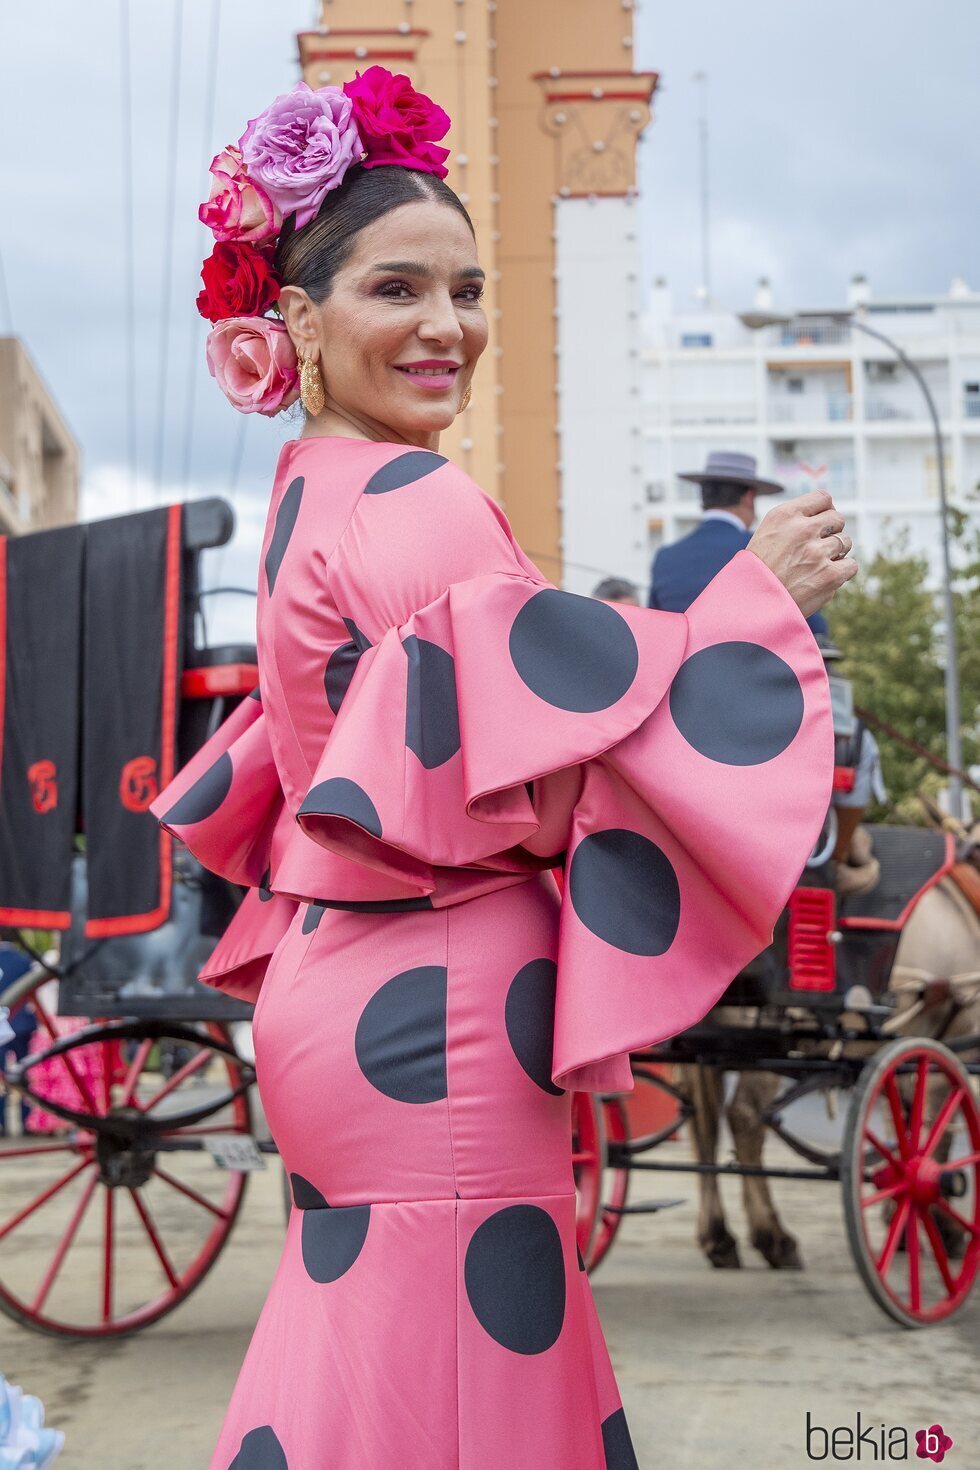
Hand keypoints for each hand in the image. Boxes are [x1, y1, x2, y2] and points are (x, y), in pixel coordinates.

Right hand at [747, 489, 856, 617]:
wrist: (750, 606)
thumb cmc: (757, 572)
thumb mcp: (766, 534)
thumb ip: (794, 521)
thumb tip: (827, 514)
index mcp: (784, 515)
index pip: (823, 498)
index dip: (824, 512)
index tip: (819, 524)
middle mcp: (802, 529)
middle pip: (838, 519)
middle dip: (831, 532)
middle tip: (817, 548)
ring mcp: (817, 552)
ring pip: (846, 542)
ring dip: (836, 553)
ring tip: (816, 565)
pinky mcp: (830, 575)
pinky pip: (851, 565)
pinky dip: (842, 572)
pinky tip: (825, 578)